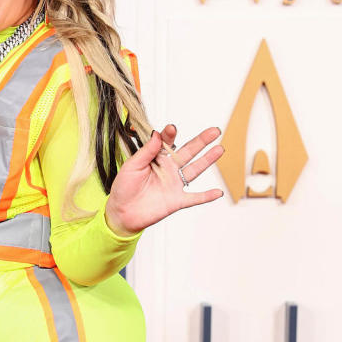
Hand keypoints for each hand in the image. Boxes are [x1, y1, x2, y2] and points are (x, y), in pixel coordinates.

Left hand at [104, 124, 224, 236]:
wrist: (121, 213)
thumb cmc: (123, 188)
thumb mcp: (131, 166)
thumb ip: (146, 151)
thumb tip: (157, 134)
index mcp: (157, 159)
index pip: (167, 142)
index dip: (170, 135)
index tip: (171, 128)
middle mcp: (168, 169)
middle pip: (188, 152)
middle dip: (201, 141)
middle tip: (215, 130)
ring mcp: (174, 184)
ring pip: (195, 170)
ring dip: (207, 160)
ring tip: (220, 149)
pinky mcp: (176, 200)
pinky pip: (194, 198)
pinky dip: (206, 196)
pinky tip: (218, 192)